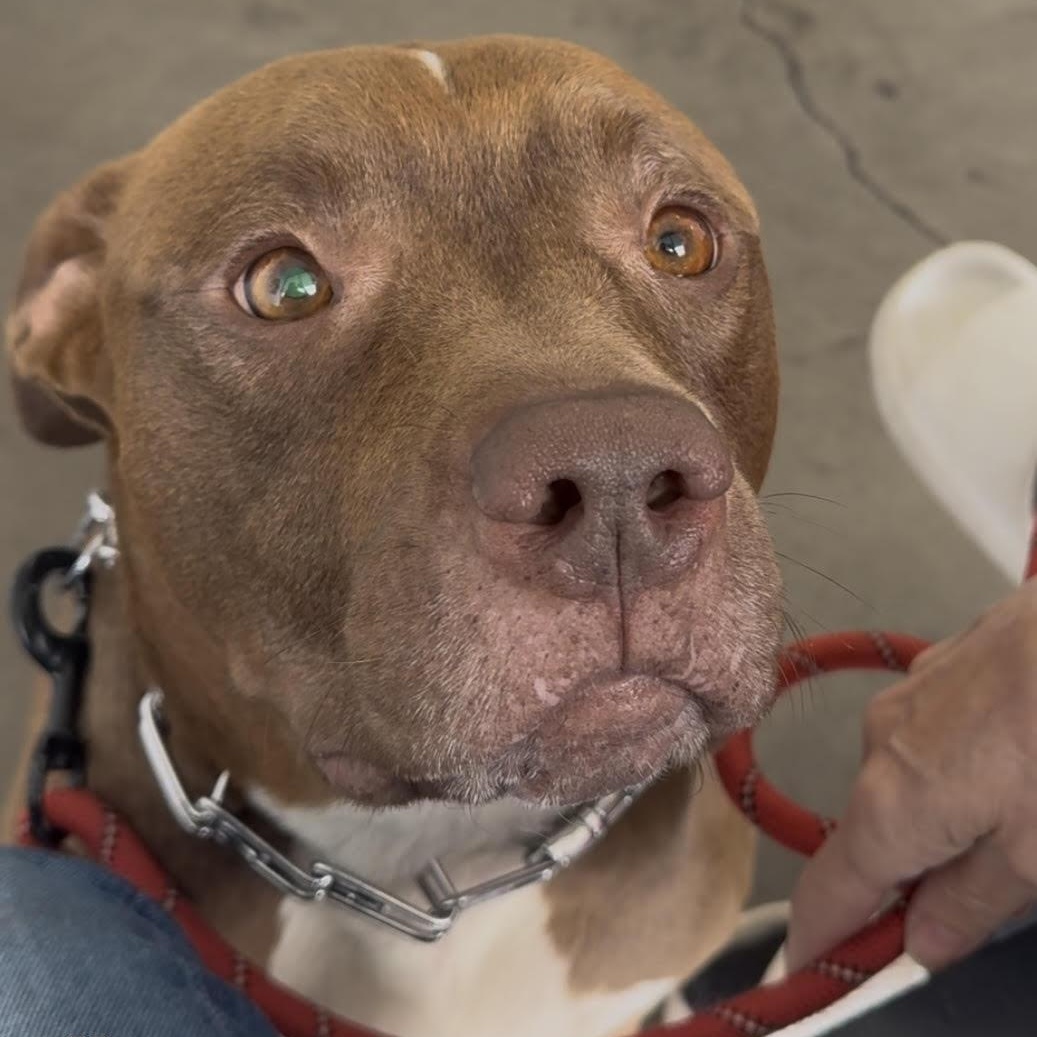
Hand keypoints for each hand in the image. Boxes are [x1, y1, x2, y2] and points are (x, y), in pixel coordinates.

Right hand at [786, 578, 1036, 970]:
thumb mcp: (1036, 851)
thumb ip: (972, 904)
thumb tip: (922, 941)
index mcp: (891, 809)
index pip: (827, 894)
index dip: (815, 940)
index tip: (807, 971)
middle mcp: (877, 751)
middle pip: (872, 839)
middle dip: (908, 877)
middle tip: (966, 904)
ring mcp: (900, 704)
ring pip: (904, 784)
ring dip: (937, 816)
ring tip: (1016, 813)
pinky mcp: (930, 673)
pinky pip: (924, 740)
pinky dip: (951, 768)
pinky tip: (1012, 758)